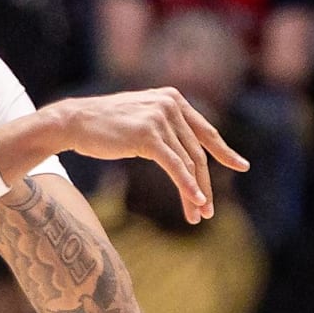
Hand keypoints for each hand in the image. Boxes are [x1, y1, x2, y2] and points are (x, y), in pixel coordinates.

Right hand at [45, 87, 249, 224]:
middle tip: (209, 210)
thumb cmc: (102, 124)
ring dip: (195, 192)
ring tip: (198, 214)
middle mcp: (170, 104)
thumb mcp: (140, 118)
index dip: (223, 151)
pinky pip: (175, 166)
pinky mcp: (148, 135)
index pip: (204, 130)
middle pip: (196, 151)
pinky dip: (187, 186)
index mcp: (172, 98)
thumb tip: (184, 153)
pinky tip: (195, 201)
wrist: (72, 121)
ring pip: (187, 163)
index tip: (241, 166)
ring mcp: (159, 118)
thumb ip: (164, 127)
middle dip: (205, 183)